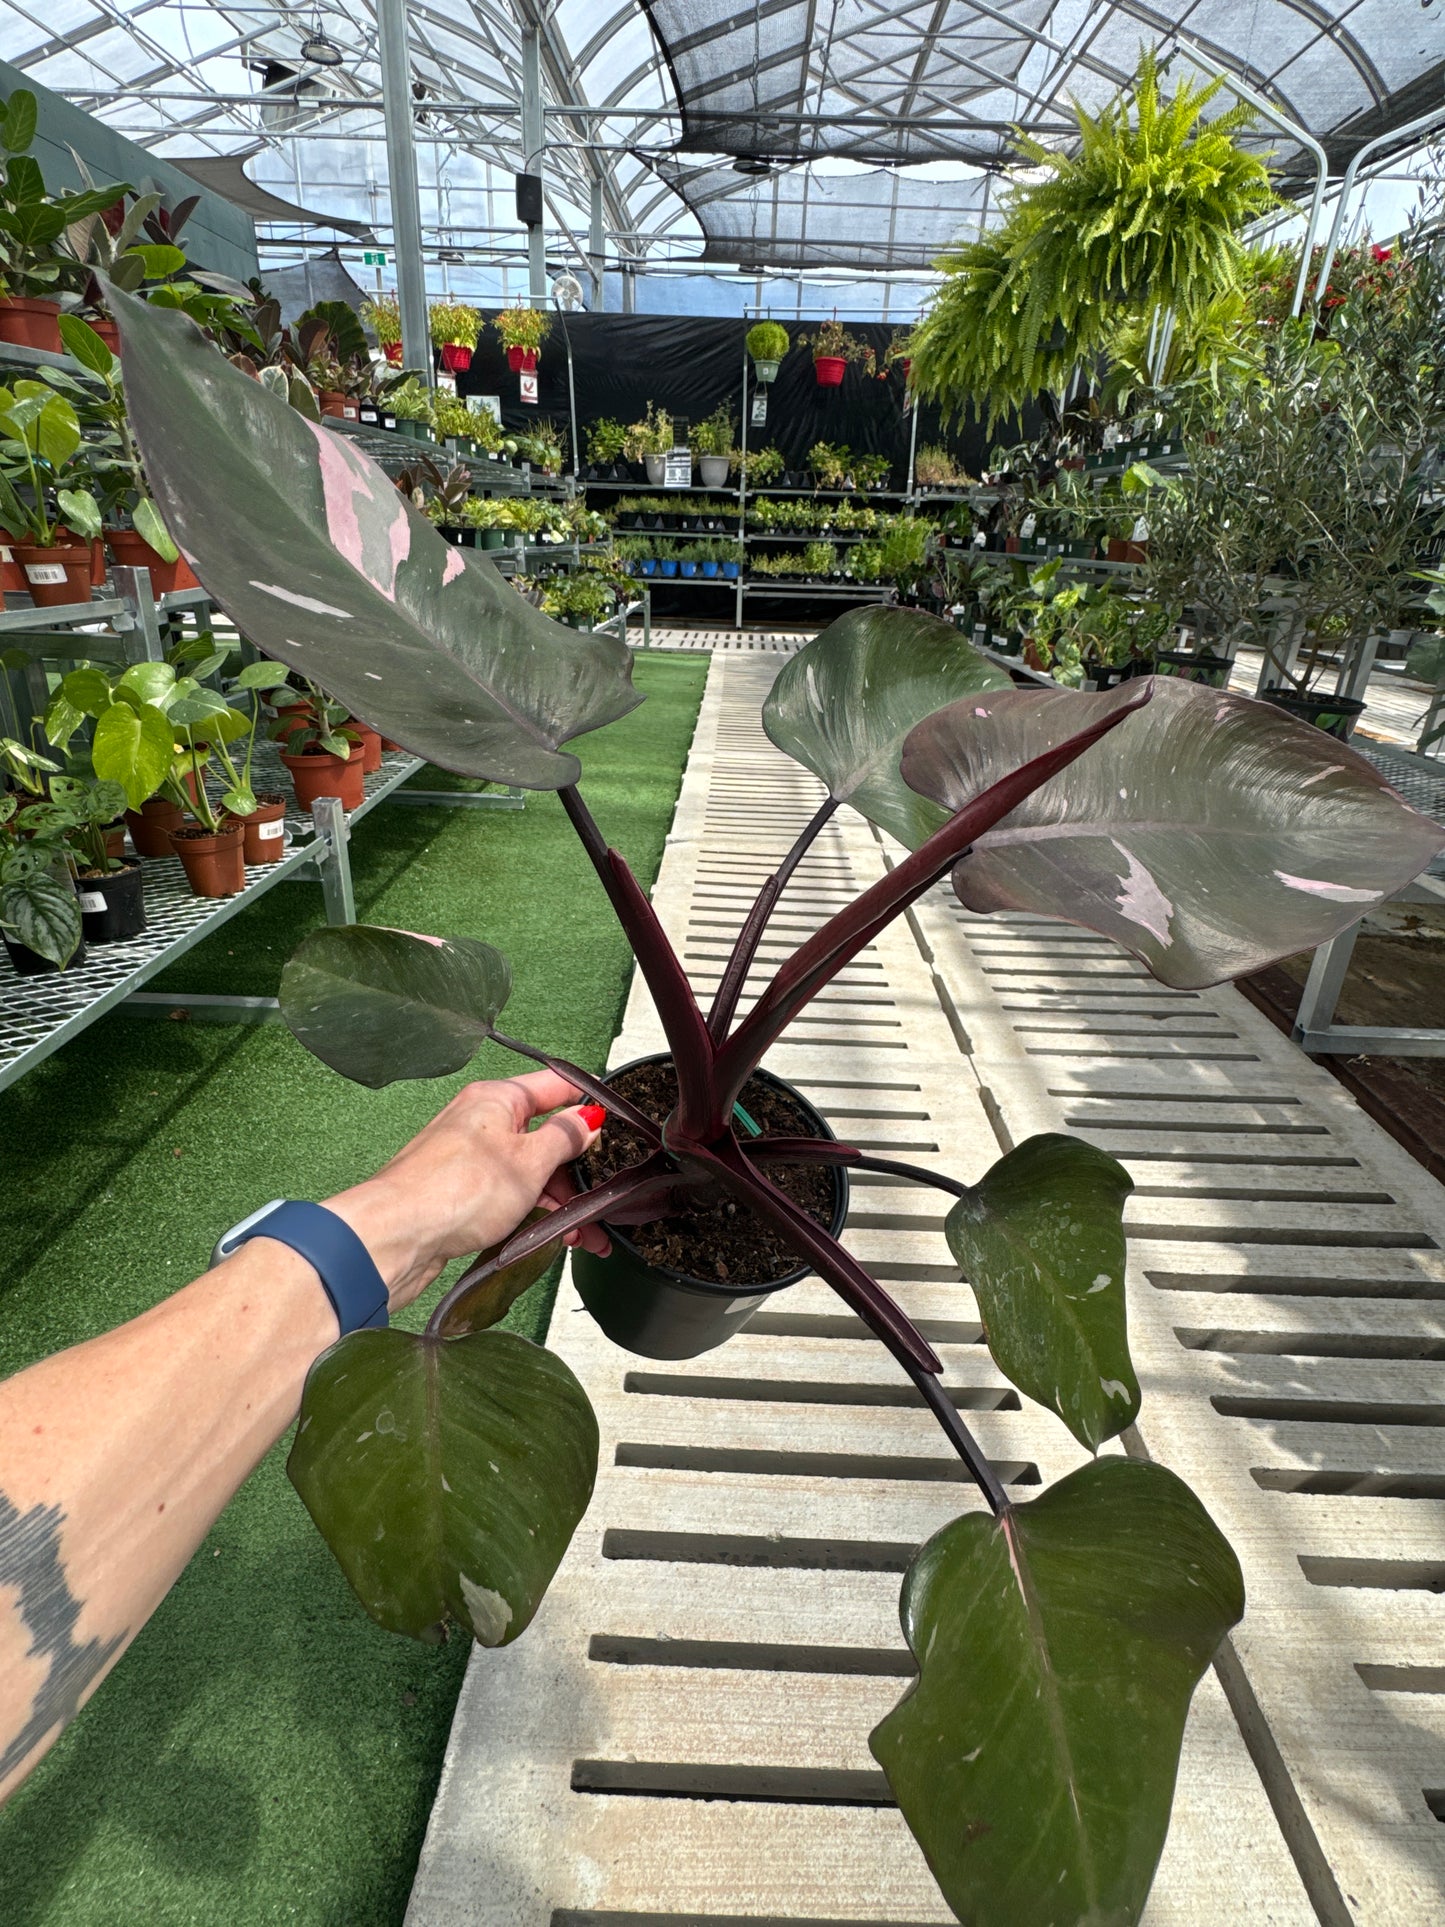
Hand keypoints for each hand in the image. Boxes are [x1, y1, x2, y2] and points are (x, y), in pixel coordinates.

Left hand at [325, 1071, 610, 1310]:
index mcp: (497, 1099)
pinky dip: (532, 1214)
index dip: (587, 1101)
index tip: (618, 1119)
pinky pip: (507, 1197)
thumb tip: (588, 1120)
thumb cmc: (456, 1190)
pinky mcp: (460, 1194)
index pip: (554, 1086)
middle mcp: (480, 1123)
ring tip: (583, 1237)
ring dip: (558, 1203)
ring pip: (527, 1174)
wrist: (396, 1236)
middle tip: (603, 1202)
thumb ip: (565, 1138)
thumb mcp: (530, 1161)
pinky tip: (551, 1238)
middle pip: (543, 1138)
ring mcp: (469, 1159)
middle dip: (577, 1173)